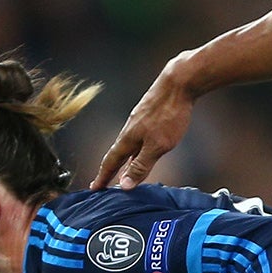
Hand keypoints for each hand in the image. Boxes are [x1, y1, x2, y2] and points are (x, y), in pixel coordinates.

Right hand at [93, 60, 195, 188]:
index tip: (93, 189)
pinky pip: (138, 137)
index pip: (111, 162)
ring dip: (124, 159)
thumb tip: (124, 185)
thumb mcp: (157, 146)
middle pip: (117, 153)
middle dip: (110, 169)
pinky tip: (143, 149)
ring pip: (128, 144)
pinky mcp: (149, 115)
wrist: (178, 83)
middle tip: (103, 182)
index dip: (102, 177)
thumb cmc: (168, 115)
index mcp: (128, 139)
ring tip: (123, 170)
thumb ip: (141, 166)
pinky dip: (135, 148)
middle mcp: (130, 129)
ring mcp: (139, 121)